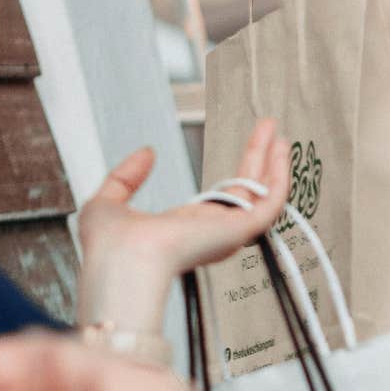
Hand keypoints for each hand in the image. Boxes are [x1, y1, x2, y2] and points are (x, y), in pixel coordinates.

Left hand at [77, 120, 289, 332]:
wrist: (121, 260)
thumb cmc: (110, 248)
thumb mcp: (108, 201)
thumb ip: (127, 177)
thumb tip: (147, 153)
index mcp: (185, 229)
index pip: (220, 200)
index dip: (233, 173)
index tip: (241, 151)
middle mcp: (210, 233)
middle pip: (244, 191)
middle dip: (257, 159)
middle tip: (266, 130)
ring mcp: (227, 232)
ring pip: (261, 194)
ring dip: (272, 162)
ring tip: (277, 132)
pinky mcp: (239, 229)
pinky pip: (270, 201)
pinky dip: (279, 175)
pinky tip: (281, 150)